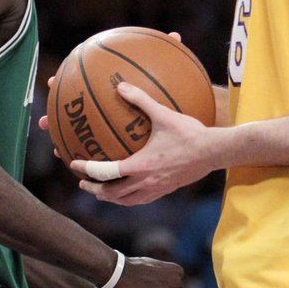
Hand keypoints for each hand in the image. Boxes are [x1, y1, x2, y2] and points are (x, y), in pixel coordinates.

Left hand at [70, 82, 215, 204]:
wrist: (214, 152)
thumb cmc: (189, 133)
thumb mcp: (163, 114)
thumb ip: (141, 100)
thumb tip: (120, 86)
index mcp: (141, 165)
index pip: (107, 172)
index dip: (88, 169)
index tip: (74, 164)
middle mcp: (146, 181)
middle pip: (112, 194)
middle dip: (94, 190)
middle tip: (82, 183)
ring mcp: (156, 188)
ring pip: (126, 201)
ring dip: (110, 197)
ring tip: (100, 191)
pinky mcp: (166, 190)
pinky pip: (141, 199)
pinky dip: (128, 197)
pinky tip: (128, 189)